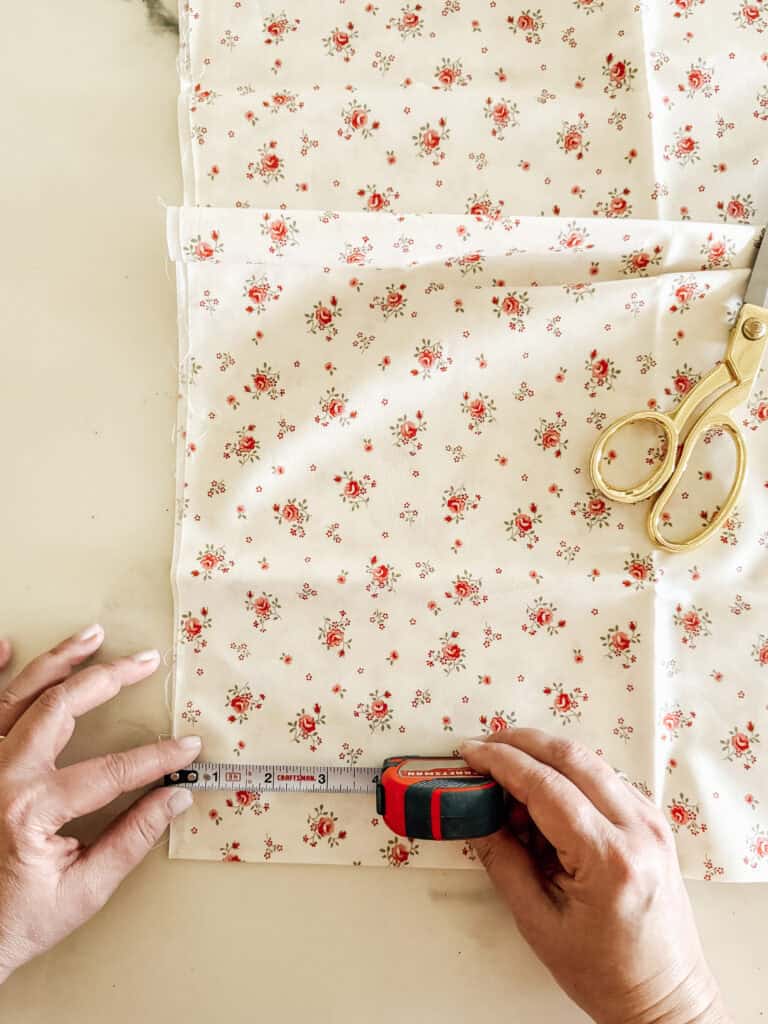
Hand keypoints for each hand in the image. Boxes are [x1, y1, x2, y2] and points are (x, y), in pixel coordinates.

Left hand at [0, 625, 199, 980]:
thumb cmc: (14, 921)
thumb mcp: (82, 891)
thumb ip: (131, 840)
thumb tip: (176, 799)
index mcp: (30, 809)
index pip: (111, 770)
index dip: (157, 757)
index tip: (188, 748)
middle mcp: (0, 776)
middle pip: (61, 707)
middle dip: (109, 678)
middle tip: (146, 661)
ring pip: (18, 696)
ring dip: (58, 661)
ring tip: (92, 635)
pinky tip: (8, 646)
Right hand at [460, 730, 730, 1023]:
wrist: (664, 995)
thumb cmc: (605, 973)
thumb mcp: (538, 922)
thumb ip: (503, 860)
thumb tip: (474, 813)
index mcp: (610, 859)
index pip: (546, 786)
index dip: (501, 762)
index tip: (469, 753)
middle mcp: (638, 829)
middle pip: (571, 757)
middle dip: (520, 742)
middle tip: (482, 748)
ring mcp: (651, 821)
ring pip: (589, 761)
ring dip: (543, 756)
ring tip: (505, 775)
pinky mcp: (652, 821)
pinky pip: (603, 778)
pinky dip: (567, 775)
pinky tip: (541, 797)